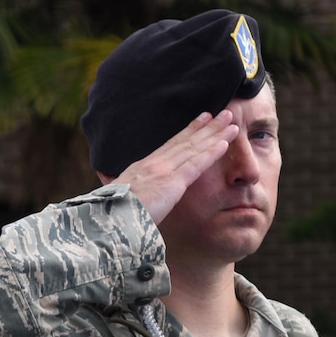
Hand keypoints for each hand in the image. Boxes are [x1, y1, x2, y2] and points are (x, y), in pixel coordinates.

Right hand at [111, 109, 238, 224]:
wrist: (105, 222)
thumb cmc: (108, 214)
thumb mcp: (114, 196)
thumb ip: (120, 188)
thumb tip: (110, 182)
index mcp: (141, 168)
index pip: (170, 146)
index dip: (188, 131)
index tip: (202, 120)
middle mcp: (153, 164)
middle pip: (185, 141)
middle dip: (206, 126)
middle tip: (223, 113)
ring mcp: (162, 171)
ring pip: (194, 148)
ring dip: (215, 133)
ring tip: (230, 121)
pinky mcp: (171, 183)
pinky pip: (195, 164)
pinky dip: (211, 152)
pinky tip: (224, 143)